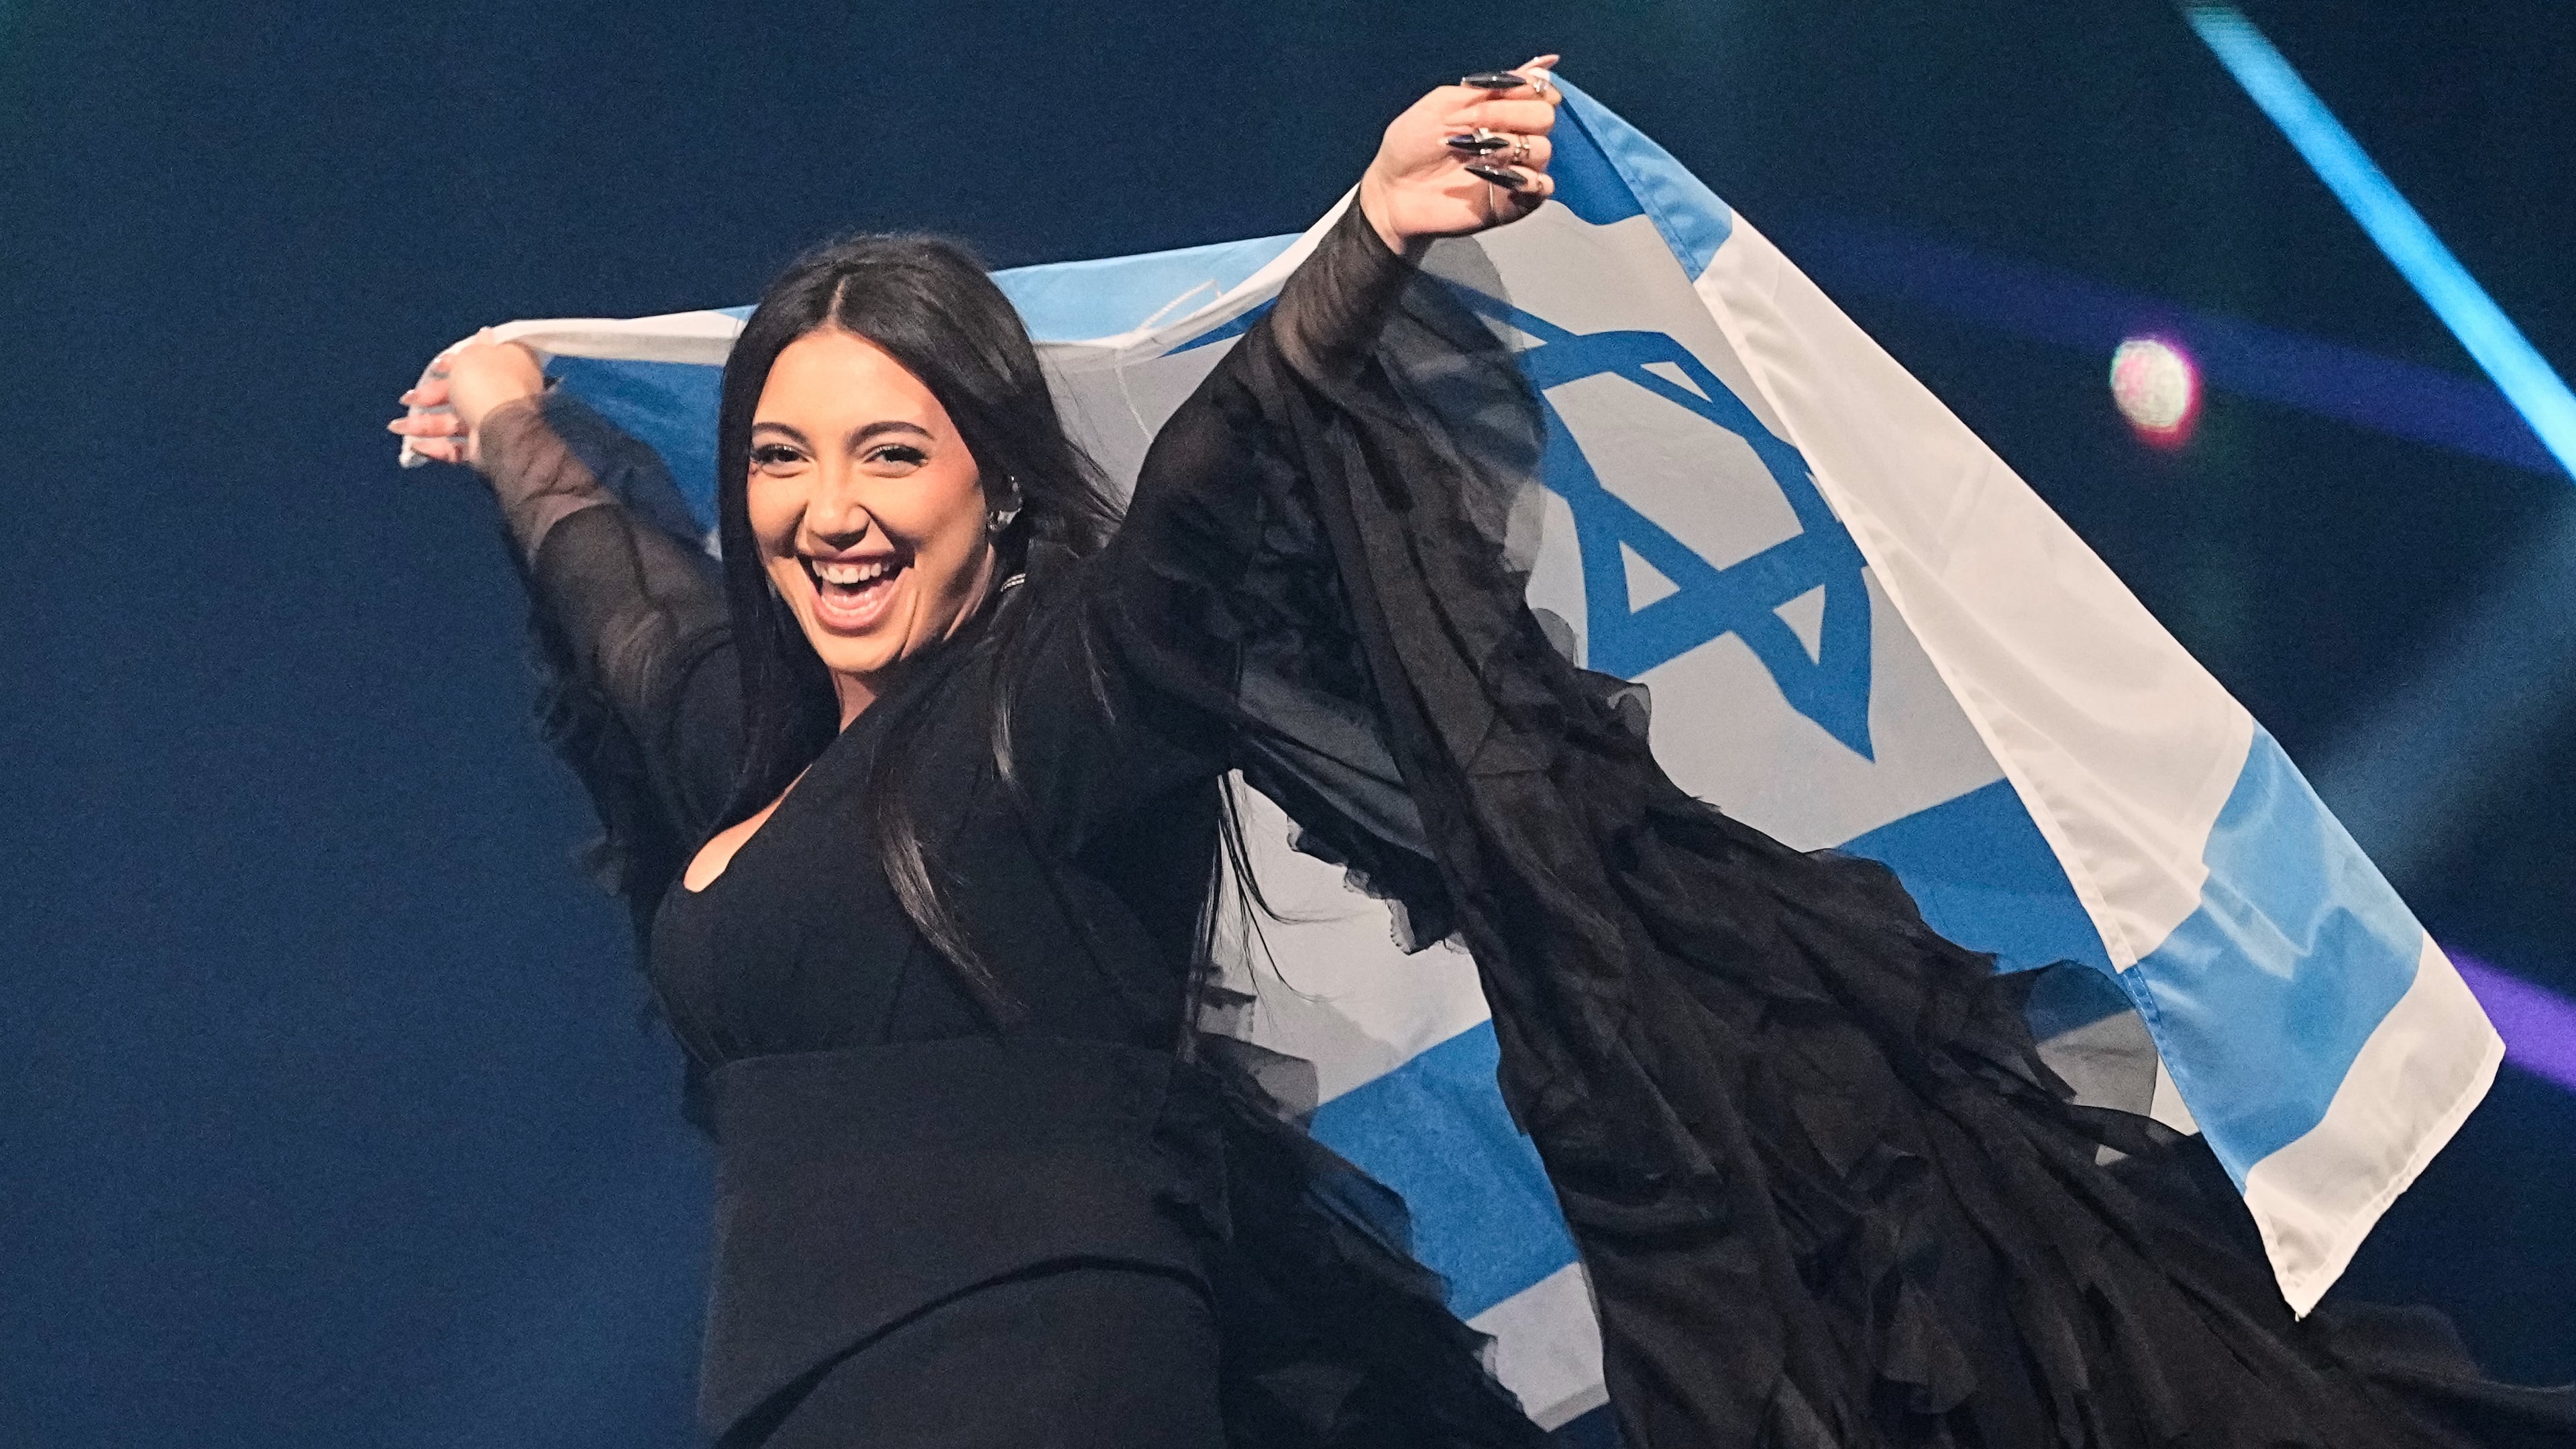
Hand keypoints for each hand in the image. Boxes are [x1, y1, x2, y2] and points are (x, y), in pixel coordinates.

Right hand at [386, 330, 545, 466]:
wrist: (500, 429)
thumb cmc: (487, 385)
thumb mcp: (474, 355)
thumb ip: (473, 348)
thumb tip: (484, 334)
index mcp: (506, 368)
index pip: (476, 363)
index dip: (452, 365)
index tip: (435, 369)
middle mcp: (502, 396)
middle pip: (459, 395)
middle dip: (428, 397)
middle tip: (408, 400)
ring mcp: (494, 424)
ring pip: (452, 424)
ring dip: (422, 425)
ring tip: (397, 427)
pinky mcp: (485, 449)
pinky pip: (457, 449)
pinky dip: (436, 447)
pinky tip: (415, 445)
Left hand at [1358, 55, 1561, 254]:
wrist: (1394, 190)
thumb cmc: (1412, 145)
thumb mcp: (1443, 102)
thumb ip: (1489, 86)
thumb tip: (1542, 64)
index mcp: (1500, 109)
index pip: (1540, 90)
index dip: (1527, 87)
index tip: (1500, 91)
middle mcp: (1514, 136)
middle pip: (1544, 116)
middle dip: (1507, 114)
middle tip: (1469, 125)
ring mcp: (1516, 169)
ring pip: (1543, 150)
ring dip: (1508, 147)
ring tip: (1473, 155)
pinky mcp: (1514, 201)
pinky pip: (1542, 187)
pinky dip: (1525, 180)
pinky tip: (1494, 179)